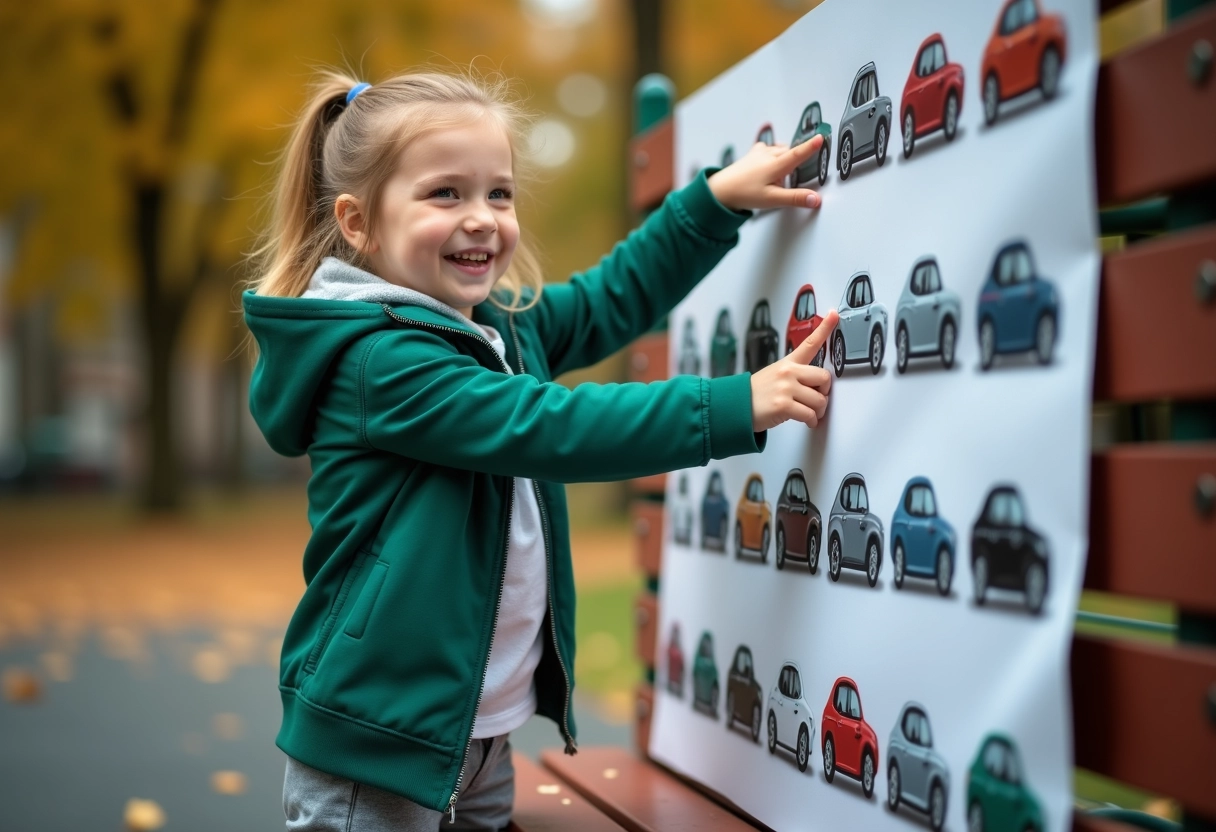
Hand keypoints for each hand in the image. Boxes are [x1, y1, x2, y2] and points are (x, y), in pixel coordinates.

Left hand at [707, 135, 824, 211]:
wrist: (720, 190)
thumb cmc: (744, 193)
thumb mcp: (772, 199)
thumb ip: (795, 198)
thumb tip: (816, 199)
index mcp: (776, 165)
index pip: (798, 153)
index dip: (811, 146)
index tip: (821, 137)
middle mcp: (768, 155)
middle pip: (790, 152)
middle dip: (799, 157)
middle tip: (805, 166)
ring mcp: (759, 153)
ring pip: (780, 149)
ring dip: (786, 157)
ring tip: (784, 172)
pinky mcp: (752, 154)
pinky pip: (769, 149)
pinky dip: (774, 153)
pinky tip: (771, 161)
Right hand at [750, 310, 837, 431]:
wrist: (737, 407)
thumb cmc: (758, 393)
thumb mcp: (775, 374)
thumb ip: (796, 374)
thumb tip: (818, 385)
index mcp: (788, 363)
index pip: (810, 342)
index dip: (825, 328)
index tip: (834, 314)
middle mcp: (788, 372)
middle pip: (824, 378)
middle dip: (825, 392)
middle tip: (818, 399)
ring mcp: (786, 388)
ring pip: (819, 400)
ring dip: (818, 411)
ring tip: (810, 413)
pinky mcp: (783, 406)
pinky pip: (809, 414)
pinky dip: (811, 421)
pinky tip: (807, 421)